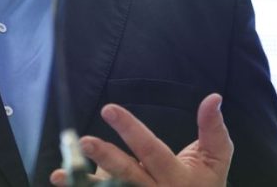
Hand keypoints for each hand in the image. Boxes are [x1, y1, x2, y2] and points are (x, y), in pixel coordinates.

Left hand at [50, 94, 231, 186]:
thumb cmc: (206, 182)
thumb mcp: (216, 158)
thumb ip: (212, 129)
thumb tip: (213, 98)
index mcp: (178, 177)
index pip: (151, 150)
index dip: (130, 130)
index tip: (109, 109)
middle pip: (127, 174)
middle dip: (105, 158)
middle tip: (85, 141)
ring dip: (85, 183)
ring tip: (60, 175)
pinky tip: (62, 180)